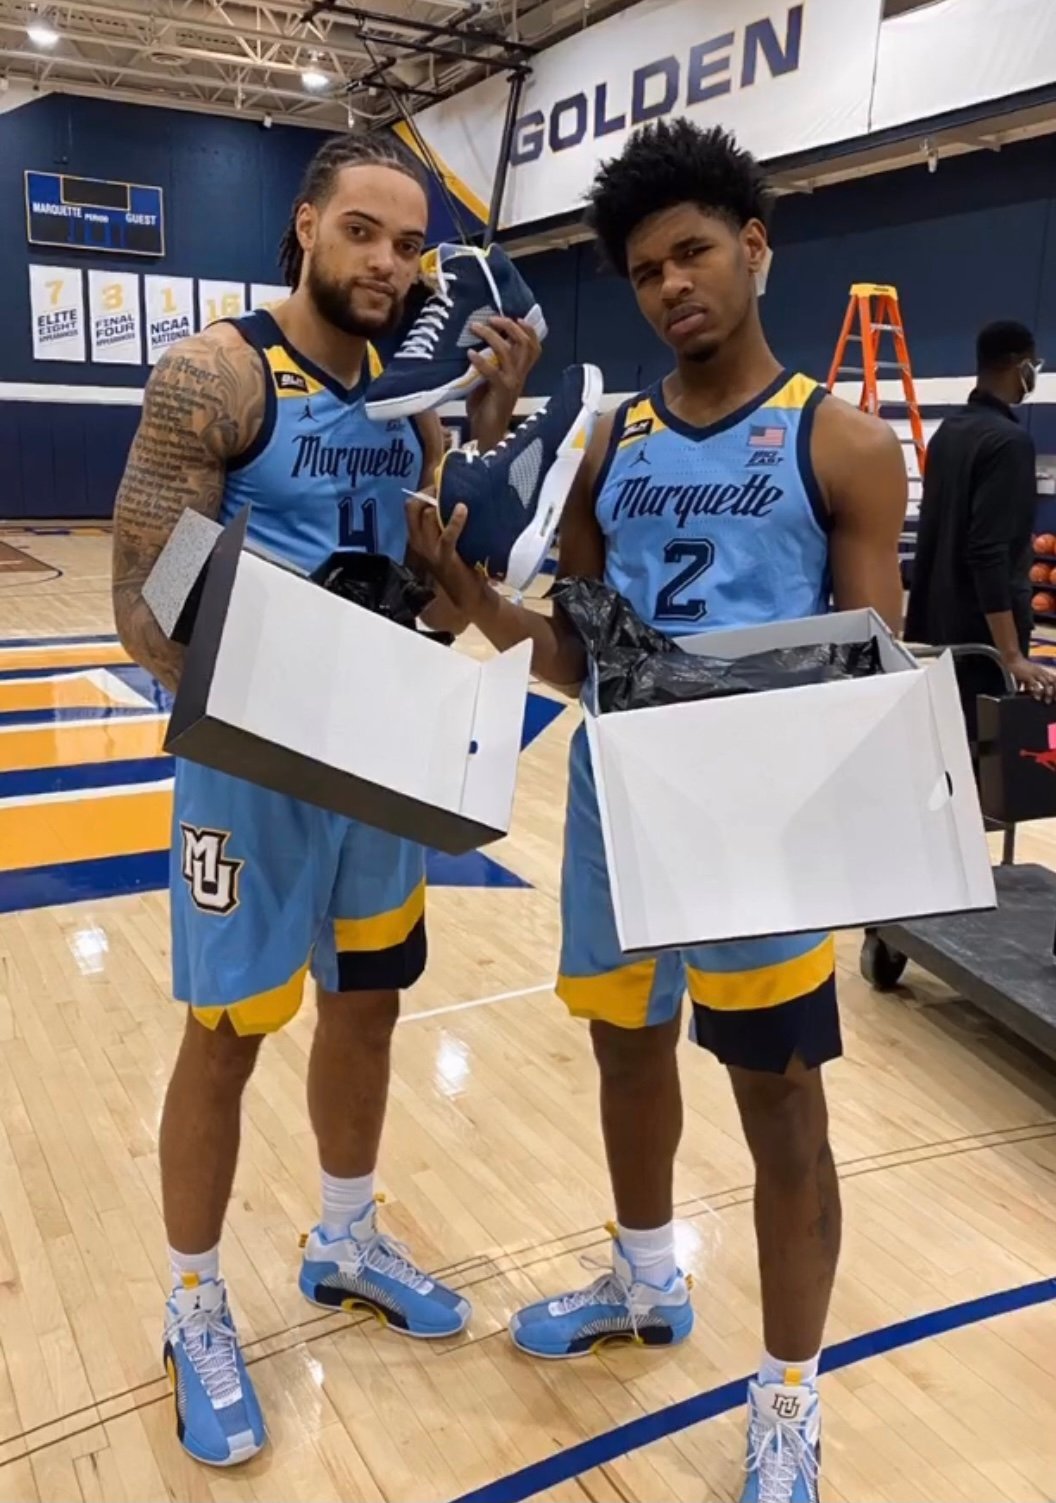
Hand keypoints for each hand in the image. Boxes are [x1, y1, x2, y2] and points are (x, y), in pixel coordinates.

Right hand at [405, 496, 488, 618]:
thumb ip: (446, 525)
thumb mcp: (448, 543)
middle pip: (413, 508)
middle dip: (429, 493)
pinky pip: (446, 536)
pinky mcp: (445, 558)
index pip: (410, 508)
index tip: (440, 484)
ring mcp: (430, 552)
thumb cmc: (463, 567)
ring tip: (458, 494)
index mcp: (418, 540)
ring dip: (442, 503)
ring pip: (426, 517)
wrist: (471, 598)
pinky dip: (455, 521)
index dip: (423, 492)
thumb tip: (457, 496)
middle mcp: (419, 544)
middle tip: (446, 487)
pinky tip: (462, 509)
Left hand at [465, 315, 542, 451]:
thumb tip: (476, 342)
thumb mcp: (489, 380)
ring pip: (508, 352)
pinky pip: (492, 371)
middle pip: (525, 343)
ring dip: (492, 336)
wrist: (487, 435)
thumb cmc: (486, 408)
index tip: (514, 316)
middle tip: (492, 318)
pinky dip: (480, 360)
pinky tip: (469, 354)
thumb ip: (490, 363)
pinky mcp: (501, 392)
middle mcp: (520, 375)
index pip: (534, 346)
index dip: (528, 329)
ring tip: (476, 328)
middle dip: (510, 326)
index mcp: (520, 372)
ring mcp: (512, 383)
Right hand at [1006, 654, 1055, 700]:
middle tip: (1054, 700)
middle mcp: (1041, 672)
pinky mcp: (1028, 676)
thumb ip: (1028, 684)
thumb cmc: (1020, 667)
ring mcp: (1035, 674)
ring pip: (1046, 683)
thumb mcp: (1027, 676)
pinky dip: (1037, 692)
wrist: (1013, 660)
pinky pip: (1035, 684)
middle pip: (1053, 682)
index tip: (1055, 696)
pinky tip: (1037, 698)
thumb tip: (1027, 692)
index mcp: (1043, 672)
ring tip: (1047, 701)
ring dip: (1048, 693)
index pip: (1054, 679)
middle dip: (1054, 692)